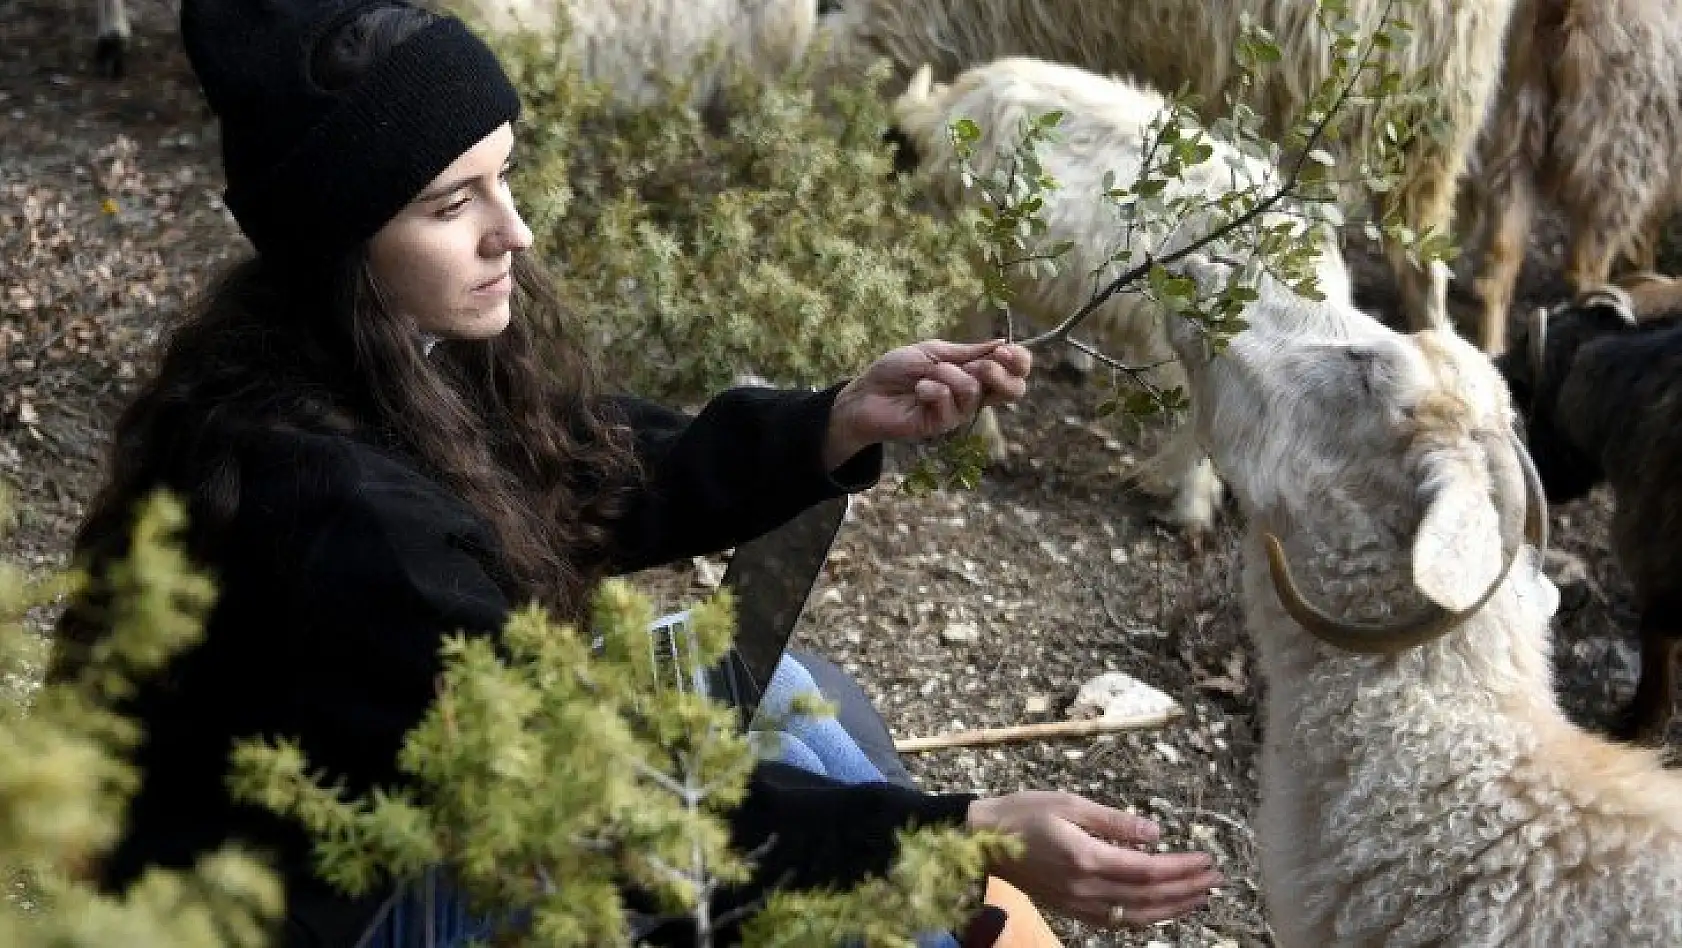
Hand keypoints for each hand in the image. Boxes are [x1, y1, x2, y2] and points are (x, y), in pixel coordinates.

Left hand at [823, 339, 1032, 469]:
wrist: (865, 393)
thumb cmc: (896, 371)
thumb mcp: (933, 352)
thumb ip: (967, 352)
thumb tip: (1002, 341)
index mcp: (975, 374)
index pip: (1015, 372)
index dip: (1020, 361)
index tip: (1004, 349)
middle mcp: (972, 395)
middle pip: (1014, 390)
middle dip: (999, 371)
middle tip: (977, 364)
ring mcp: (958, 412)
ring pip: (975, 391)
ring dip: (950, 375)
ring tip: (928, 375)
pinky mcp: (940, 425)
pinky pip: (950, 403)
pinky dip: (932, 389)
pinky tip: (918, 390)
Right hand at [966, 791, 1222, 929]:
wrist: (983, 839)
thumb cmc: (1024, 812)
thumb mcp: (1071, 803)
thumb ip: (1115, 821)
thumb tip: (1155, 834)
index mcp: (1087, 858)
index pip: (1148, 870)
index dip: (1181, 868)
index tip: (1206, 859)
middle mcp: (1085, 888)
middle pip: (1149, 897)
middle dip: (1186, 890)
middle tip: (1215, 879)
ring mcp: (1077, 904)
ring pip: (1136, 916)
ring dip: (1172, 908)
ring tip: (1199, 898)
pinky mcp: (1071, 910)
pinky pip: (1115, 922)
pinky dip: (1144, 918)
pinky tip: (1161, 910)